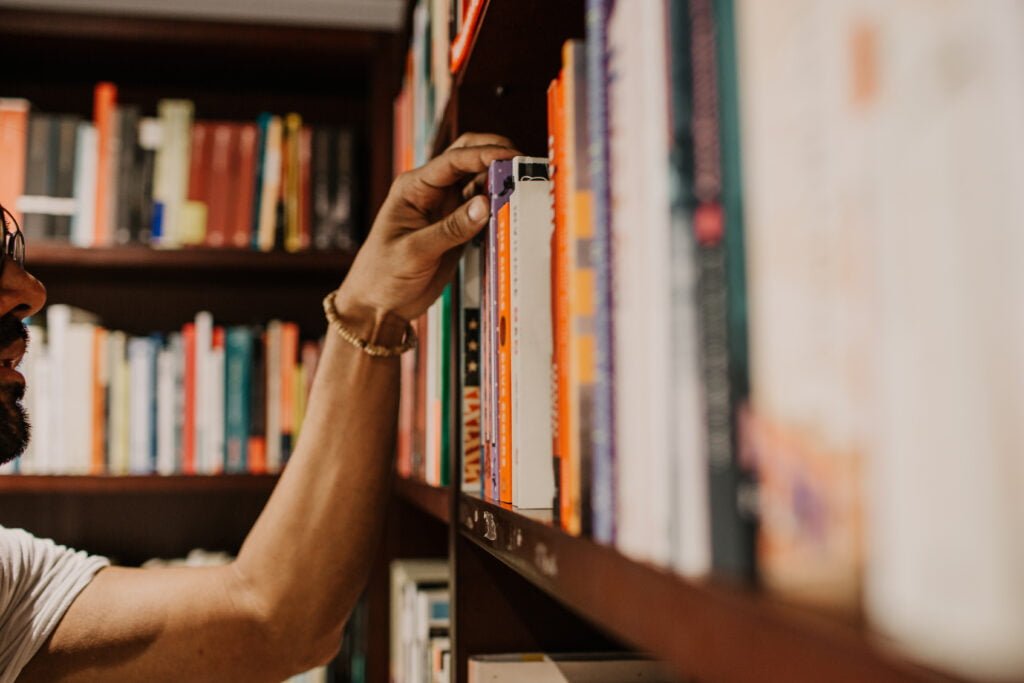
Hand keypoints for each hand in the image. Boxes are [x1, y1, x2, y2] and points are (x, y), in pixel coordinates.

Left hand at [335, 133, 518, 327]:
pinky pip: (482, 209)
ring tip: (525, 186)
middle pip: (467, 159)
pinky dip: (498, 206)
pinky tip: (514, 209)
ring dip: (500, 181)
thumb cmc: (383, 274)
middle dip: (495, 156)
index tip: (510, 157)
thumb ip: (451, 229)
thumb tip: (485, 204)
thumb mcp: (415, 251)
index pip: (453, 161)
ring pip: (479, 182)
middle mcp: (431, 192)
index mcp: (413, 188)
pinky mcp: (456, 228)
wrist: (379, 304)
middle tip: (523, 164)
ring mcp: (445, 209)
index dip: (484, 154)